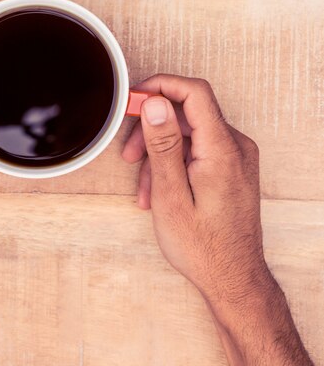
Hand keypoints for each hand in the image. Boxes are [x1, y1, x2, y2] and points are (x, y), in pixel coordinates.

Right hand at [122, 74, 271, 305]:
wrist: (232, 279)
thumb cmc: (203, 246)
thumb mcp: (171, 195)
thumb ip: (164, 145)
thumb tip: (157, 103)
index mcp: (222, 149)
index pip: (195, 92)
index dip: (161, 86)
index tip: (136, 99)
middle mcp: (236, 147)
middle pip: (188, 114)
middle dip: (153, 129)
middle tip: (129, 152)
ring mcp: (236, 158)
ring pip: (190, 135)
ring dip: (160, 153)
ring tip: (143, 186)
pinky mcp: (232, 169)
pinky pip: (198, 152)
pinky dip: (175, 164)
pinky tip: (159, 190)